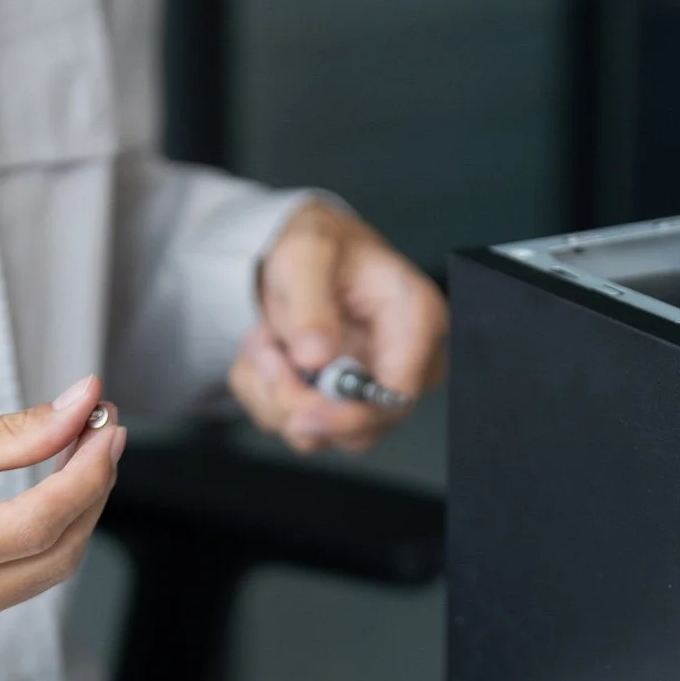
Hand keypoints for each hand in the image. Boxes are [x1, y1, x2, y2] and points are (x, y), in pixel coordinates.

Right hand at [0, 376, 122, 649]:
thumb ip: (6, 436)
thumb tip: (81, 409)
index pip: (31, 525)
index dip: (84, 473)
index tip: (107, 423)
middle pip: (50, 559)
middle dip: (88, 493)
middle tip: (101, 429)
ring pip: (39, 576)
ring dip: (71, 515)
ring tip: (81, 450)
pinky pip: (11, 585)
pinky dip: (39, 537)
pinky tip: (48, 490)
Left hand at [230, 200, 447, 454]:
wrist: (303, 258)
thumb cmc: (322, 245)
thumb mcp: (308, 254)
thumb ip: (312, 303)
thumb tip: (316, 357)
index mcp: (415, 322)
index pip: (397, 396)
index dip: (348, 415)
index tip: (301, 411)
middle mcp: (403, 364)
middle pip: (360, 427)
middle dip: (298, 401)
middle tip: (266, 353)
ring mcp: (372, 391)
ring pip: (323, 435)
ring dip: (274, 395)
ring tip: (264, 342)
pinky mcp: (341, 405)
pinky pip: (298, 427)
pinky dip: (267, 396)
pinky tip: (269, 356)